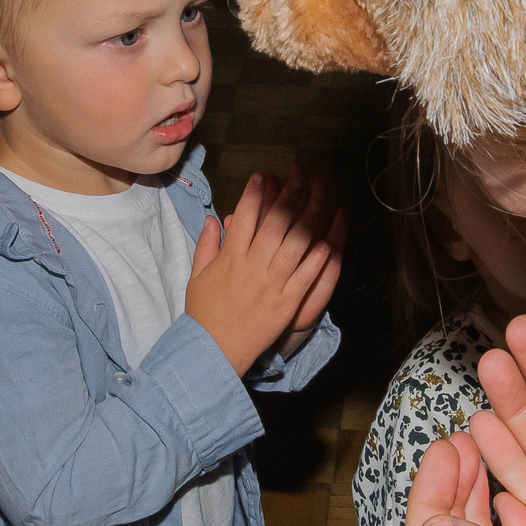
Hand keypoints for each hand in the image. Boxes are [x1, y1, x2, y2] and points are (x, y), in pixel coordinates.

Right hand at [186, 170, 345, 376]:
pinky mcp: (286, 304)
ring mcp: (272, 285)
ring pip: (295, 245)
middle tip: (301, 174)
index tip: (264, 175)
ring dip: (310, 218)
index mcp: (230, 258)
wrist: (213, 351)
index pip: (244, 217)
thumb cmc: (203, 313)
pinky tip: (328, 242)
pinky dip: (316, 260)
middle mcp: (252, 267)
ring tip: (322, 196)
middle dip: (290, 195)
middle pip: (276, 224)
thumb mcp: (197, 276)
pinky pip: (305, 278)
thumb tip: (214, 218)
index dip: (255, 194)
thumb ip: (206, 245)